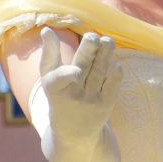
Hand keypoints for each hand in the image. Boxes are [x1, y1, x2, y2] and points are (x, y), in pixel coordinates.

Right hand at [28, 28, 122, 161]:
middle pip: (85, 67)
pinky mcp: (106, 103)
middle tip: (92, 36)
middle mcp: (73, 95)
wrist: (74, 132)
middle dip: (90, 50)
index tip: (76, 71)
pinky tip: (113, 59)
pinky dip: (115, 68)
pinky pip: (113, 81)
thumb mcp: (49, 78)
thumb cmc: (59, 96)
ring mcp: (91, 100)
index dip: (69, 75)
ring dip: (106, 52)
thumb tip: (47, 29)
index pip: (61, 79)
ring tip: (107, 41)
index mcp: (55, 88)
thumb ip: (48, 53)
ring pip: (101, 70)